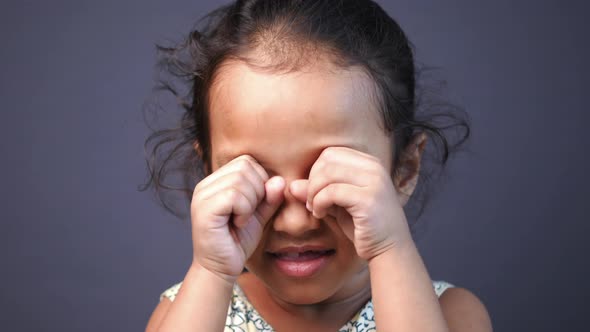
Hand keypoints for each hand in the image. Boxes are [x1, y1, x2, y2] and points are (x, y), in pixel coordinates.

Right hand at [190, 155, 284, 280]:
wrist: (221, 269)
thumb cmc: (237, 242)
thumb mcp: (259, 216)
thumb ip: (269, 197)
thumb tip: (279, 180)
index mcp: (216, 182)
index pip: (246, 161)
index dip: (260, 181)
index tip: (255, 206)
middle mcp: (205, 185)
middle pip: (245, 166)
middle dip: (257, 190)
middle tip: (248, 214)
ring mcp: (202, 196)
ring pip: (240, 179)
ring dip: (250, 202)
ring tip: (241, 220)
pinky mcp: (204, 209)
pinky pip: (234, 195)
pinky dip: (244, 210)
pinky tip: (238, 224)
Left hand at [290, 147, 412, 260]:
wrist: (389, 249)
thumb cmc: (362, 226)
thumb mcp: (336, 204)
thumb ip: (317, 191)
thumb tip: (291, 184)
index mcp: (369, 163)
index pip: (331, 153)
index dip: (316, 171)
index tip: (314, 192)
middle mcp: (374, 167)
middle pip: (327, 159)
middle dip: (312, 181)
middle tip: (312, 202)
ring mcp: (374, 181)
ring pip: (328, 173)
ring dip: (314, 192)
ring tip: (315, 209)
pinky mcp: (369, 199)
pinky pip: (332, 192)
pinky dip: (319, 203)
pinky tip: (320, 215)